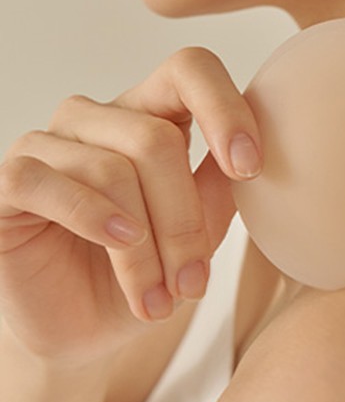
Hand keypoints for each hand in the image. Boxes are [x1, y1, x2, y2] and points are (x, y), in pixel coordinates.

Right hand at [0, 47, 261, 363]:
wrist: (81, 332)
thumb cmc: (141, 278)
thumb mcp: (196, 237)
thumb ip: (221, 191)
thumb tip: (263, 159)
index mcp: (150, 117)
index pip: (190, 70)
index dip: (226, 108)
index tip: (250, 169)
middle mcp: (96, 119)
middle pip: (155, 140)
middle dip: (183, 223)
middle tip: (193, 285)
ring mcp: (48, 145)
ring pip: (111, 170)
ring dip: (144, 249)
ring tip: (158, 302)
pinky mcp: (8, 181)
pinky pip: (48, 181)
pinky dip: (91, 216)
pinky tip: (118, 244)